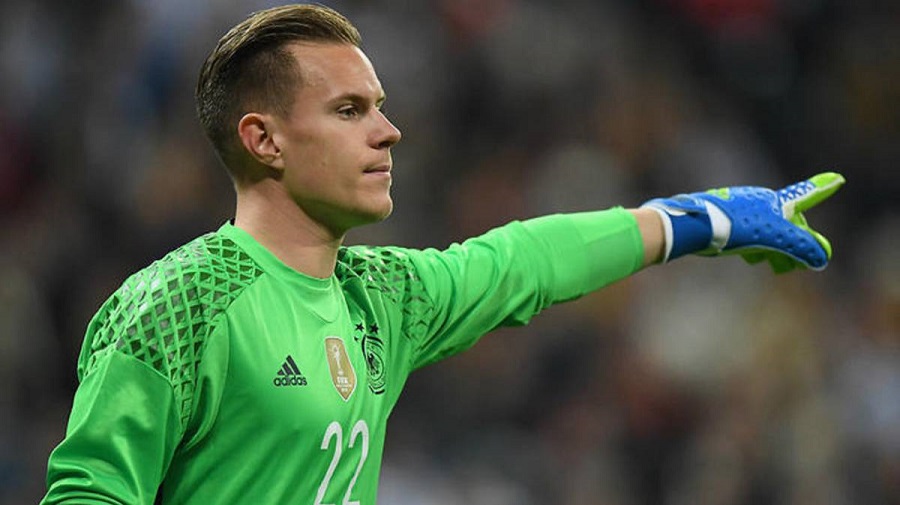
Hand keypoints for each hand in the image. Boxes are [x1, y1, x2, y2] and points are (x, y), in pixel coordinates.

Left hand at [641, 172, 844, 272]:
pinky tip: (751, 259)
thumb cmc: (734, 227)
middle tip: (800, 264)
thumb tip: (821, 258)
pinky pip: (747, 234)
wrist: (691, 226)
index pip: (805, 195)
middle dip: (795, 242)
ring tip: (778, 267)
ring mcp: (739, 210)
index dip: (821, 189)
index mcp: (773, 202)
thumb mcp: (774, 238)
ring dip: (775, 250)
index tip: (836, 179)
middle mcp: (758, 201)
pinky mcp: (722, 220)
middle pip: (785, 222)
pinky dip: (756, 248)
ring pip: (765, 231)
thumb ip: (801, 246)